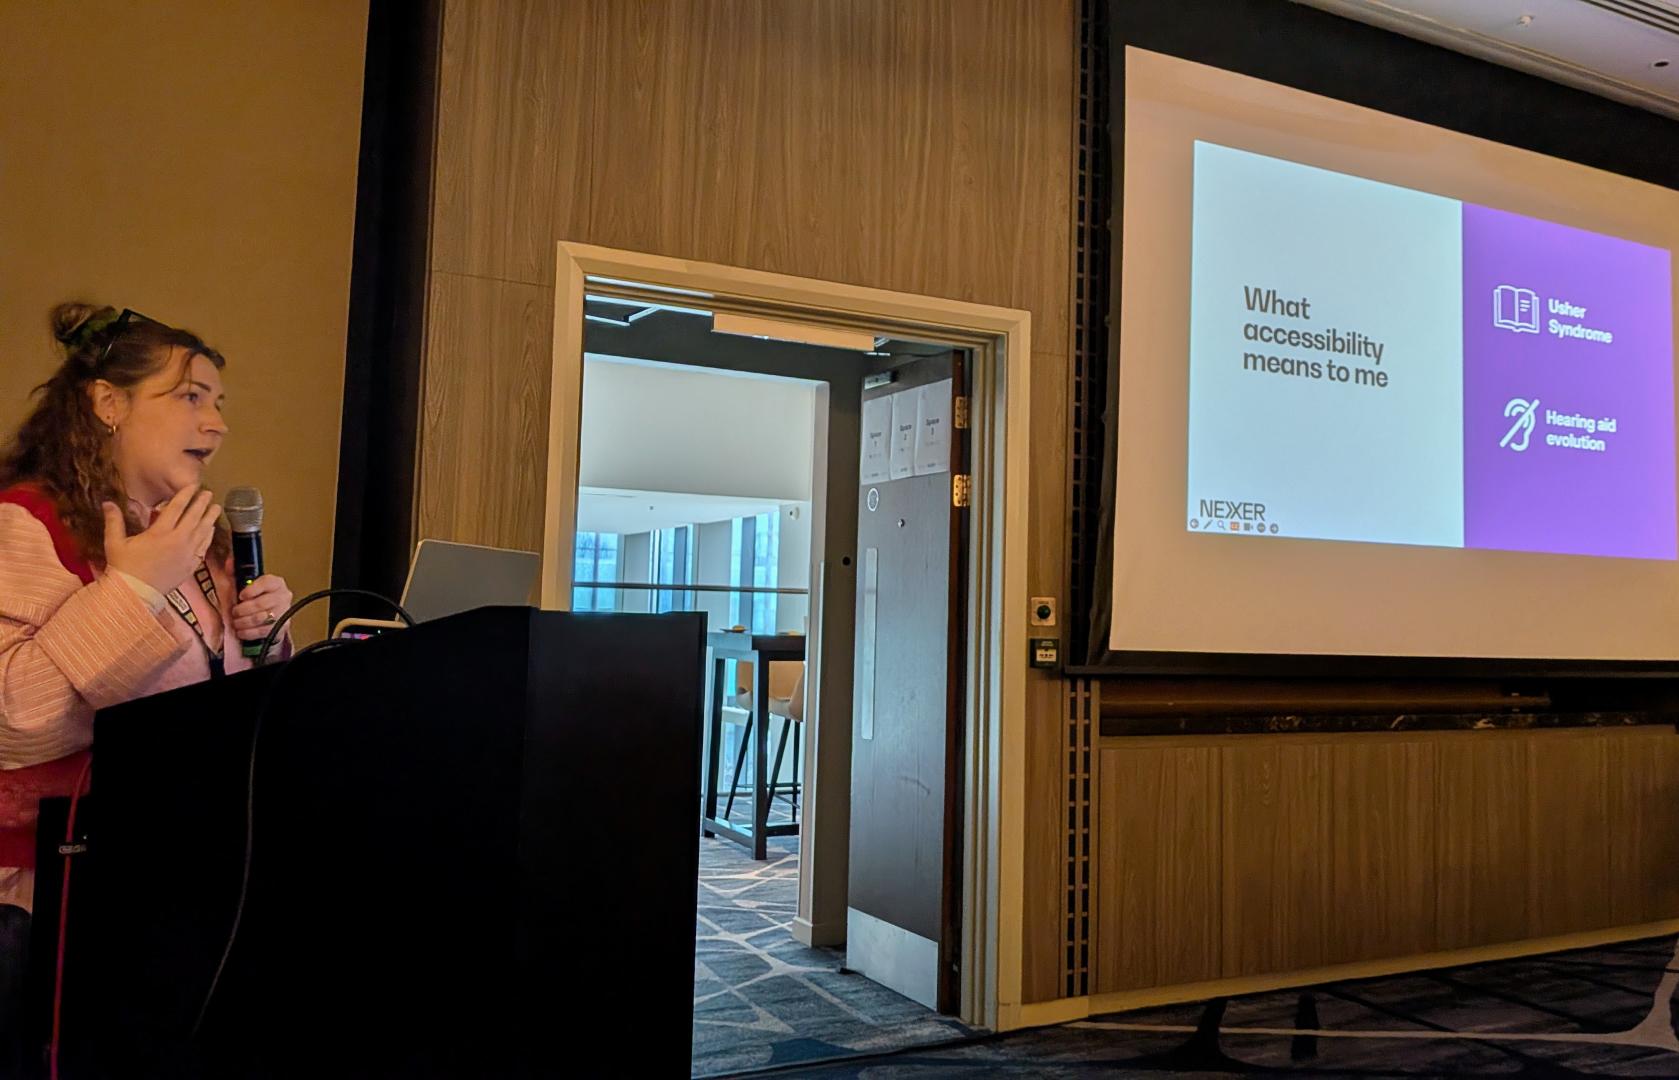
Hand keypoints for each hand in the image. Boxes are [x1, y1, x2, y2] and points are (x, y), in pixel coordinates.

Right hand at [102, 486, 219, 594]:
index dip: (186, 495)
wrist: (135, 594)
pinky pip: (204, 547)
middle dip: (202, 503)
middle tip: (209, 493)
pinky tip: (211, 529)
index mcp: (160, 532)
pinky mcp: (191, 565)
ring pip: (203, 531)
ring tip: (216, 507)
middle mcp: (178, 540)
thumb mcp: (114, 542)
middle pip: (194, 517)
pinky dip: (209, 536)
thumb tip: (107, 502)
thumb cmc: (123, 567)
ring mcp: (187, 553)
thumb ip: (114, 521)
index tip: (194, 486)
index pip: (177, 508)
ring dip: (210, 517)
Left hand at [231, 575, 293, 641]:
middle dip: (244, 609)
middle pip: (262, 603)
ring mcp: (283, 612)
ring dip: (244, 622)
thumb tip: (229, 562)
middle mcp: (283, 596)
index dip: (252, 590)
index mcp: (276, 583)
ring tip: (236, 622)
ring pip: (261, 618)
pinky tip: (241, 631)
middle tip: (234, 612)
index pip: (266, 583)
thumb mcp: (248, 583)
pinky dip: (249, 632)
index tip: (241, 595)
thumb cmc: (258, 596)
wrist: (271, 611)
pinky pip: (263, 631)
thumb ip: (237, 572)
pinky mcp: (281, 627)